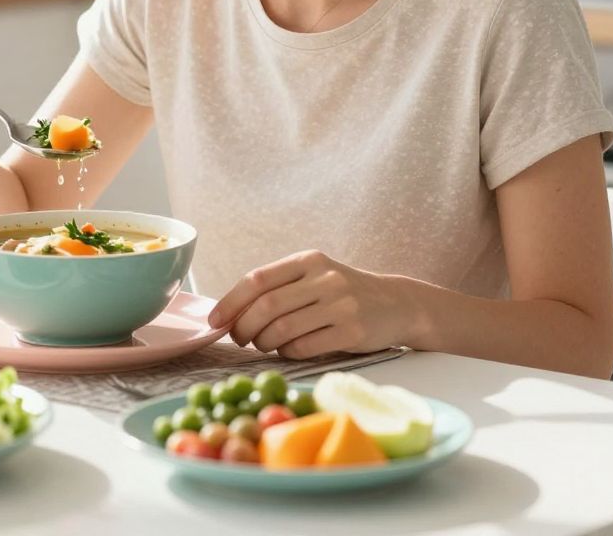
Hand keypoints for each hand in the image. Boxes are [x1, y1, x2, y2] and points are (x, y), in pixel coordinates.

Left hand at [209, 250, 414, 359]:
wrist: (397, 304)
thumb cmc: (343, 293)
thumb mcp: (314, 276)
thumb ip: (279, 287)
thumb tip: (229, 313)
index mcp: (308, 260)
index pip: (257, 279)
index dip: (230, 302)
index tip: (215, 321)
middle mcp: (324, 278)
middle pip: (266, 306)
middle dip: (243, 327)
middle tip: (239, 339)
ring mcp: (340, 304)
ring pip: (282, 329)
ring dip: (263, 343)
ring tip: (263, 345)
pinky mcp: (352, 331)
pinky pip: (303, 347)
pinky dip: (287, 353)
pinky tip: (288, 350)